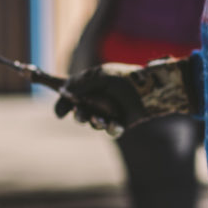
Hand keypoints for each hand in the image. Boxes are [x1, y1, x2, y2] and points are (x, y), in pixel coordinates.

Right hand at [54, 59, 191, 134]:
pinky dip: (112, 128)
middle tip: (80, 113)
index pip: (66, 95)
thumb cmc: (126, 78)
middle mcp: (95, 101)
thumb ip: (80, 84)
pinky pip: (112, 131)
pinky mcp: (120, 123)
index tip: (55, 106)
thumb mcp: (101, 76)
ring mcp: (107, 113)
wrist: (152, 87)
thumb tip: (63, 92)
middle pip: (78, 113)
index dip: (58, 100)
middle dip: (77, 115)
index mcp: (87, 88)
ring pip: (94, 123)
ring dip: (94, 121)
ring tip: (99, 118)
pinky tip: (115, 124)